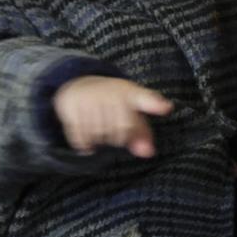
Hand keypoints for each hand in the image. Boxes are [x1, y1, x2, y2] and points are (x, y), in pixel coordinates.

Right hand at [53, 76, 171, 158]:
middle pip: (120, 132)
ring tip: (101, 129)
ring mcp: (88, 97)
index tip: (165, 108)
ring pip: (99, 136)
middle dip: (118, 138)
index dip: (155, 104)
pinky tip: (89, 137)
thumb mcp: (131, 110)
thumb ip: (143, 133)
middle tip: (113, 132)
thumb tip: (148, 153)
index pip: (144, 99)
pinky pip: (80, 138)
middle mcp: (109, 92)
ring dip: (101, 140)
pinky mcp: (70, 105)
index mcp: (129, 92)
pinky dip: (85, 144)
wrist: (81, 83)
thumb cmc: (114, 101)